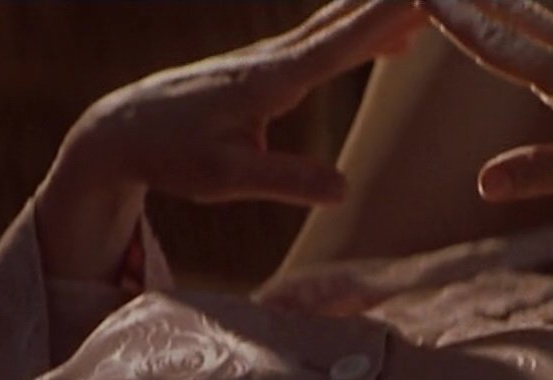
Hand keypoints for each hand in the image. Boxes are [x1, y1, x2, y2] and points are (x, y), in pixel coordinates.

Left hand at [67, 1, 423, 204]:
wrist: (121, 130)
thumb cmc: (171, 156)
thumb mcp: (226, 178)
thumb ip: (285, 179)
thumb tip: (344, 188)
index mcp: (272, 81)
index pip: (342, 44)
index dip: (387, 20)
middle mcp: (274, 60)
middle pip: (346, 23)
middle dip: (393, 4)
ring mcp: (268, 59)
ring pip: (337, 27)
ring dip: (383, 13)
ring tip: (432, 6)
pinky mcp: (264, 69)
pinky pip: (326, 42)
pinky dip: (362, 31)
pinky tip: (386, 38)